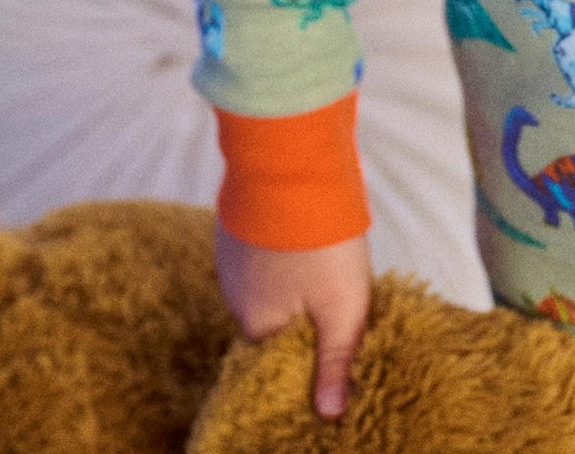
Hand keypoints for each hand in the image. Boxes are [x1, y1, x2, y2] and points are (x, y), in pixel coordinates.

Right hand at [213, 223, 371, 417]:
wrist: (291, 161)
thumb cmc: (319, 239)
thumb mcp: (342, 307)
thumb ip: (335, 361)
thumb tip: (329, 414)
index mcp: (256, 323)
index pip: (280, 354)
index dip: (308, 347)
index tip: (331, 334)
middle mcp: (234, 293)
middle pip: (274, 314)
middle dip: (303, 307)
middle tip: (335, 287)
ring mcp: (231, 252)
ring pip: (268, 277)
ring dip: (293, 271)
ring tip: (324, 254)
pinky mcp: (236, 219)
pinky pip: (261, 245)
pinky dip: (282, 243)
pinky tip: (305, 228)